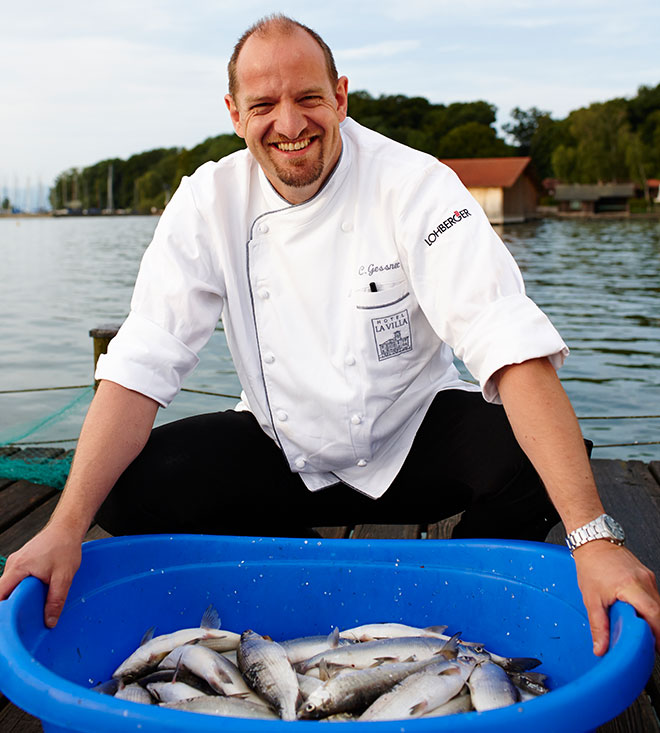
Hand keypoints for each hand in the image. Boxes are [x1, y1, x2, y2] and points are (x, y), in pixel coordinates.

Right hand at [0, 522, 81, 627]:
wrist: (68, 528)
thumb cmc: (65, 546)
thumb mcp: (64, 576)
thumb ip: (56, 600)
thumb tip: (49, 621)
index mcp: (18, 568)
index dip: (2, 609)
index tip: (8, 623)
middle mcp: (13, 565)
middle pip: (3, 592)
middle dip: (11, 606)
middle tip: (23, 619)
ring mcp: (16, 563)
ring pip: (10, 587)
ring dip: (18, 597)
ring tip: (32, 606)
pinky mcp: (22, 563)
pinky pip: (16, 581)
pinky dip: (22, 590)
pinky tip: (34, 594)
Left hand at [574, 540, 659, 654]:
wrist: (593, 541)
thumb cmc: (591, 565)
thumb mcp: (591, 599)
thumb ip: (598, 626)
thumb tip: (600, 648)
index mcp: (631, 586)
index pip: (653, 614)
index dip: (658, 634)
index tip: (655, 648)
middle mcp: (644, 580)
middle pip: (659, 612)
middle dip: (657, 631)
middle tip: (649, 645)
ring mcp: (648, 577)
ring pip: (658, 605)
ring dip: (652, 620)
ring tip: (641, 631)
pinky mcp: (647, 576)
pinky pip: (653, 597)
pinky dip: (649, 609)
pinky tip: (638, 614)